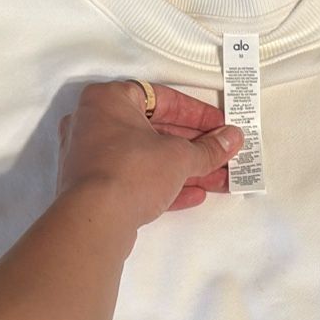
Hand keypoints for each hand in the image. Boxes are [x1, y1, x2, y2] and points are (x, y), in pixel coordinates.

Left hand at [57, 80, 243, 250]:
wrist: (95, 221)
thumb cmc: (127, 173)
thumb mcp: (179, 156)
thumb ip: (208, 148)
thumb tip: (228, 140)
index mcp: (108, 100)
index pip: (161, 98)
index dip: (195, 113)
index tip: (216, 125)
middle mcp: (93, 124)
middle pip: (154, 130)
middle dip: (192, 146)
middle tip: (219, 152)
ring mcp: (90, 158)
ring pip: (145, 158)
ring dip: (182, 168)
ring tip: (214, 178)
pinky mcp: (93, 188)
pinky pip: (134, 180)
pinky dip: (162, 185)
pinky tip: (192, 195)